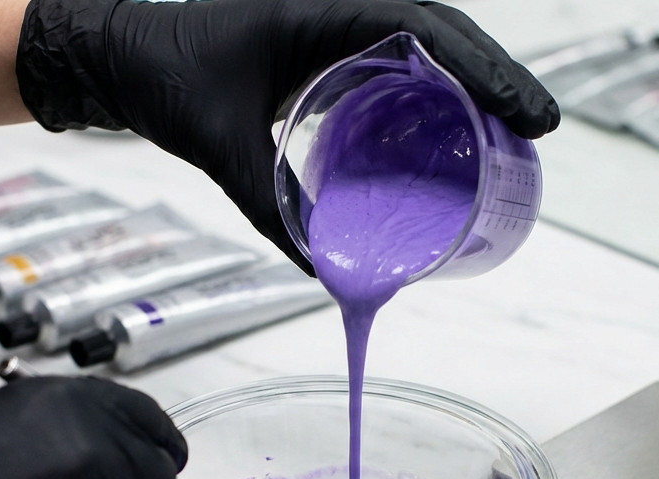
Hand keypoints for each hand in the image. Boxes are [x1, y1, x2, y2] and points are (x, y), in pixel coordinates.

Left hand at [15, 0, 558, 273]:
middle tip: (540, 127)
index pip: (427, 27)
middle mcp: (339, 7)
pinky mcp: (324, 45)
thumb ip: (271, 209)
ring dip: (472, 80)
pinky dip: (432, 88)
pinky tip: (454, 129)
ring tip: (513, 130)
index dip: (486, 66)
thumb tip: (325, 272)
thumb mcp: (222, 144)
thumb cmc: (163, 77)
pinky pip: (394, 59)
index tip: (525, 112)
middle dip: (497, 76)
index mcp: (325, 7)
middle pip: (444, 31)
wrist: (118, 54)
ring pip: (426, 42)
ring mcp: (334, 22)